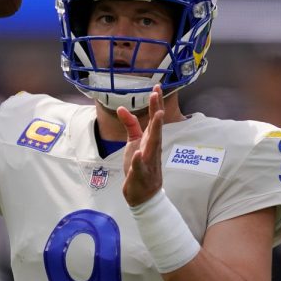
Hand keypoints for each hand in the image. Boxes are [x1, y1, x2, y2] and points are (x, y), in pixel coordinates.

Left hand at [117, 85, 164, 206]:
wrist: (144, 194)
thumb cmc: (140, 165)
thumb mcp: (133, 142)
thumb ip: (130, 125)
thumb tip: (122, 108)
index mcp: (150, 140)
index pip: (155, 119)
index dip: (156, 103)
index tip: (156, 87)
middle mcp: (152, 148)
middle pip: (156, 127)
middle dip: (157, 110)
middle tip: (156, 94)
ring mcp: (148, 161)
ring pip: (153, 145)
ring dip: (155, 130)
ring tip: (157, 115)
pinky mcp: (141, 174)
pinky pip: (140, 167)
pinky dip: (139, 160)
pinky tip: (137, 153)